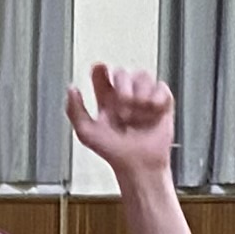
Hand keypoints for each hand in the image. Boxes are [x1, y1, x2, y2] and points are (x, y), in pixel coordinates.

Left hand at [66, 61, 178, 178]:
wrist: (139, 165)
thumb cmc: (114, 153)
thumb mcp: (86, 133)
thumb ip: (74, 110)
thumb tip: (72, 89)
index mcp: (106, 101)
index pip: (101, 75)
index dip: (100, 70)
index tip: (99, 68)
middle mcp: (125, 97)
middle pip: (122, 72)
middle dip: (122, 87)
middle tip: (123, 108)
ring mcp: (144, 99)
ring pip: (143, 76)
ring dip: (140, 93)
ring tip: (138, 113)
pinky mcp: (161, 104)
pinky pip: (161, 87)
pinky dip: (157, 97)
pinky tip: (152, 110)